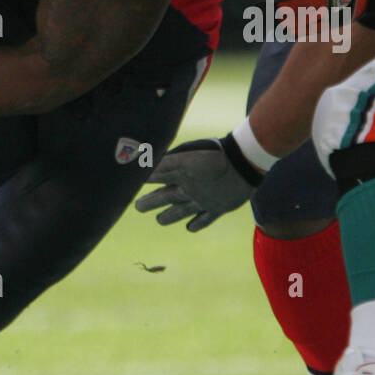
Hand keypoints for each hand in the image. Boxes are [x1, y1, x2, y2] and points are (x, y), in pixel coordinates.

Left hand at [135, 135, 263, 230]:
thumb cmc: (221, 149)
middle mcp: (188, 188)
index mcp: (182, 169)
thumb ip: (178, 155)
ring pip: (178, 213)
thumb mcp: (195, 148)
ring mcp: (201, 201)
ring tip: (158, 219)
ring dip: (166, 217)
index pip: (155, 174)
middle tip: (138, 207)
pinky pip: (202, 221)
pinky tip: (189, 227)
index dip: (141, 178)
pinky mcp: (216, 209)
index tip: (128, 181)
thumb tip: (162, 159)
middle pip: (161, 198)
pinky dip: (194, 224)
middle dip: (147, 203)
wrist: (246, 162)